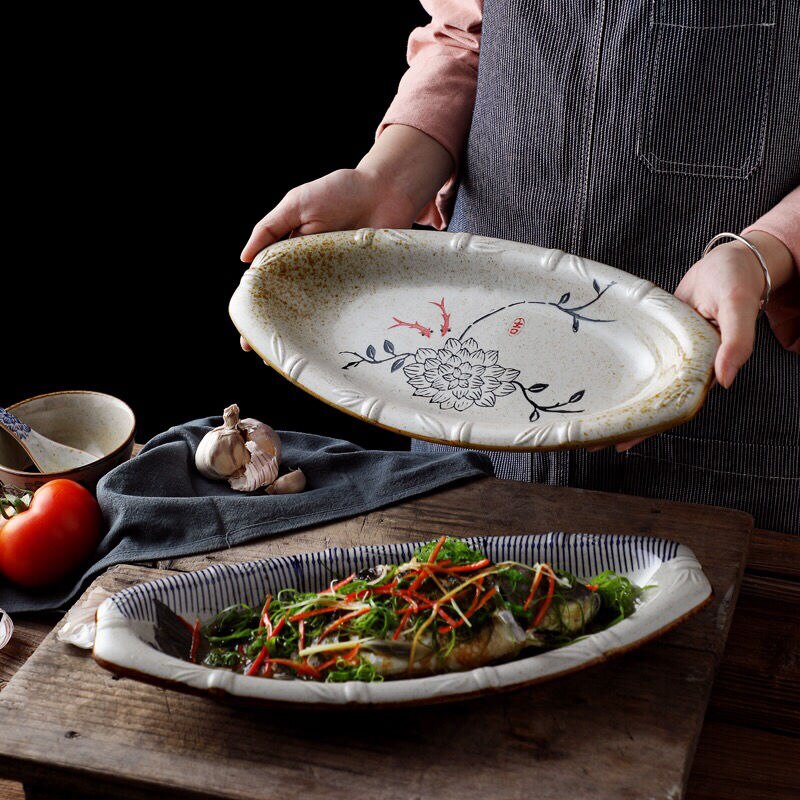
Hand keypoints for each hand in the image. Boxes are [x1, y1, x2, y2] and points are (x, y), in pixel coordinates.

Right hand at [239, 124, 453, 351]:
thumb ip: (269, 228)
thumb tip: (244, 259)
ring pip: (320, 316)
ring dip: (307, 338)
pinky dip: (342, 328)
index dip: (257, 310)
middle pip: (293, 308)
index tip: (247, 336)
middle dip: (278, 333)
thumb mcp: (297, 204)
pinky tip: (329, 345)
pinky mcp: (364, 285)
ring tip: (293, 359)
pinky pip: (350, 310)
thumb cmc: (341, 191)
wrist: (387, 190)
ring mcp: (340, 281)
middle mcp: (315, 271)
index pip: (271, 287)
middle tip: (264, 354)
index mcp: (294, 254)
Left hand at [596, 230, 792, 452]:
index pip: (671, 409)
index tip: (620, 444)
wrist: (730, 262)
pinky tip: (603, 381)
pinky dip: (623, 372)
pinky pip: (639, 361)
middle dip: (623, 424)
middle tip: (588, 442)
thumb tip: (725, 380)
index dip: (647, 429)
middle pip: (651, 404)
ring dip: (619, 402)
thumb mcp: (737, 308)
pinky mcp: (659, 338)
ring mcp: (670, 355)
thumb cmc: (737, 282)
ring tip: (589, 420)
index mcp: (703, 370)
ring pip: (642, 386)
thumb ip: (736, 343)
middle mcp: (684, 368)